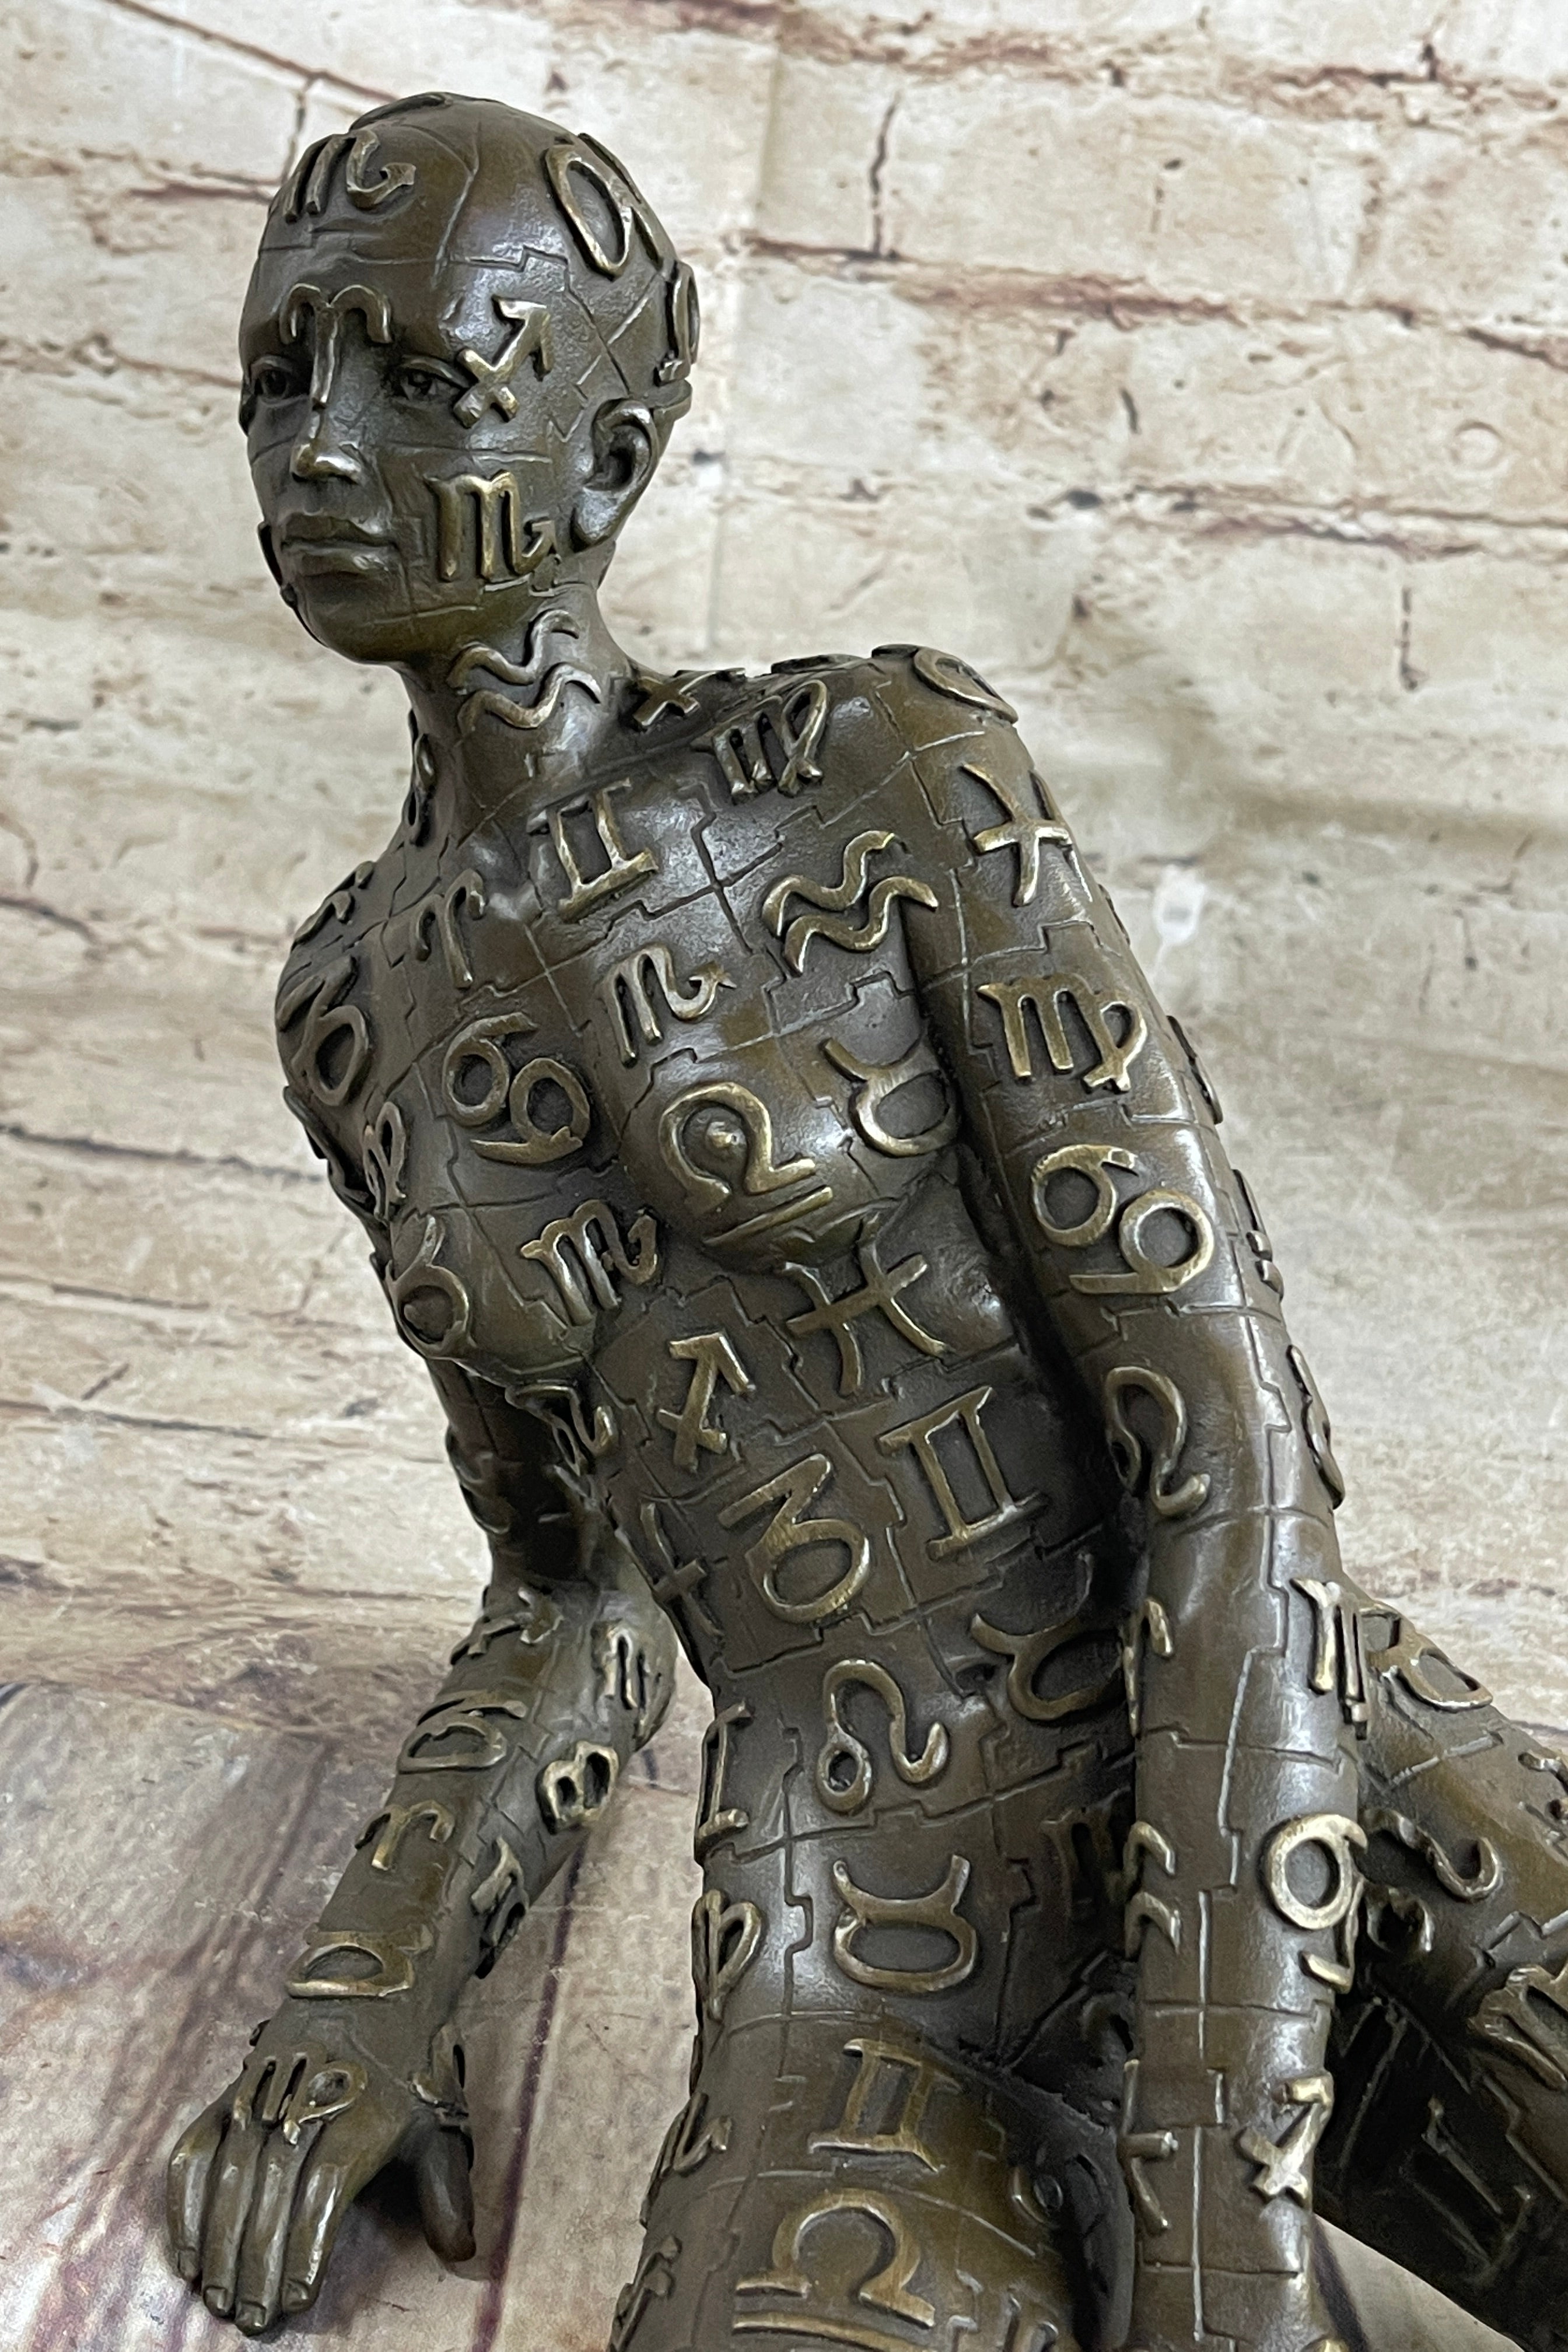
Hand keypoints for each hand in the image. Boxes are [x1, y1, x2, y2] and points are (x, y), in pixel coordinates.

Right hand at [166, 2011, 473, 2333]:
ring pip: (231, 2174)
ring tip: (221, 2298)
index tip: (299, 2297)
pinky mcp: (234, 2087)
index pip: (324, 2189)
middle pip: (273, 2190)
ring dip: (220, 2242)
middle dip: (258, 2262)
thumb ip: (447, 2191)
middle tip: (252, 2318)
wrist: (378, 1977)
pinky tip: (187, 2250)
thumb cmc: (410, 2063)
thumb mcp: (438, 2120)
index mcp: (362, 2113)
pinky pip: (197, 2146)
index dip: (307, 2244)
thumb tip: (459, 2251)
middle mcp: (308, 2101)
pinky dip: (185, 2201)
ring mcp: (265, 2092)